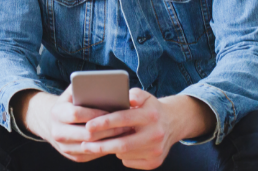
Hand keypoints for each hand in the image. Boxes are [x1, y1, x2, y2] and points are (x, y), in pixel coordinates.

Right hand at [21, 86, 133, 161]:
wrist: (56, 123)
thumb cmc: (70, 103)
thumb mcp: (73, 92)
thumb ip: (84, 86)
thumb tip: (105, 86)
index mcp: (57, 113)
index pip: (76, 114)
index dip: (95, 113)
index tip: (111, 110)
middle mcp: (58, 132)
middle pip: (87, 134)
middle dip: (108, 129)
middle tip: (125, 124)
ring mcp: (65, 147)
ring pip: (92, 146)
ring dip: (110, 140)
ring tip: (125, 131)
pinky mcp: (75, 156)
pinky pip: (94, 154)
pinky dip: (107, 147)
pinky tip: (118, 139)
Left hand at [80, 89, 214, 169]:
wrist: (172, 123)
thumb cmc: (150, 108)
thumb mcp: (144, 96)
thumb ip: (132, 94)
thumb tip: (120, 97)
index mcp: (150, 115)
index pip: (123, 119)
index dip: (104, 123)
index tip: (88, 125)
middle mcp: (155, 134)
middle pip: (122, 144)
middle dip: (101, 145)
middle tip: (84, 144)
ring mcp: (156, 150)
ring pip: (124, 154)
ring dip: (110, 149)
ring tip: (100, 144)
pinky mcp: (155, 162)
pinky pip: (130, 162)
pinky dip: (121, 156)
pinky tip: (118, 148)